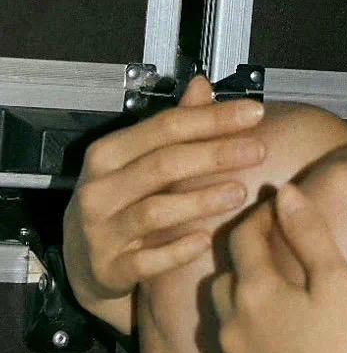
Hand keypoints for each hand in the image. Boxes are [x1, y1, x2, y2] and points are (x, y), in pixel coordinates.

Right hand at [62, 72, 266, 337]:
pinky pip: (146, 261)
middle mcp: (99, 189)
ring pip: (154, 211)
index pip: (164, 127)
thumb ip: (172, 128)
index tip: (255, 113)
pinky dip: (177, 250)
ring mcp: (101, 230)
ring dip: (200, 200)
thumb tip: (203, 85)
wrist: (83, 260)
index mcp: (108, 154)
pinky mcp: (109, 268)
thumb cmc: (120, 202)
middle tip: (258, 150)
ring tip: (240, 193)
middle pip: (162, 164)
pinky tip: (206, 241)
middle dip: (214, 155)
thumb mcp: (137, 162)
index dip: (211, 118)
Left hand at [209, 181, 346, 352]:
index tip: (274, 210)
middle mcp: (231, 329)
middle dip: (243, 268)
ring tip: (275, 316)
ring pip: (224, 329)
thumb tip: (286, 193)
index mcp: (255, 293)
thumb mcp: (338, 282)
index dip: (259, 219)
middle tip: (273, 265)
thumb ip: (309, 234)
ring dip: (242, 315)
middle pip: (223, 284)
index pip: (243, 240)